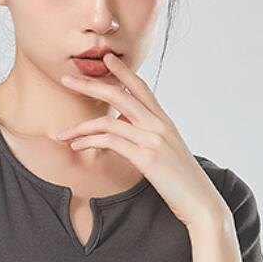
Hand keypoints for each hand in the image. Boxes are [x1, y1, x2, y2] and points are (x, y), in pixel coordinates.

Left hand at [55, 53, 227, 228]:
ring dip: (80, 126)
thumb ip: (148, 137)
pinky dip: (88, 142)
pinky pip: (109, 141)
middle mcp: (159, 125)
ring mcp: (153, 139)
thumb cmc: (182, 181)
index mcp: (164, 121)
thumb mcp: (167, 152)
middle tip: (66, 81)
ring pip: (108, 120)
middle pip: (119, 94)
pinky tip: (76, 146)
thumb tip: (127, 128)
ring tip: (62, 133)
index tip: (106, 59)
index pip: (141, 88)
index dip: (123, 71)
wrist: (201, 202)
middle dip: (90, 86)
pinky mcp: (146, 157)